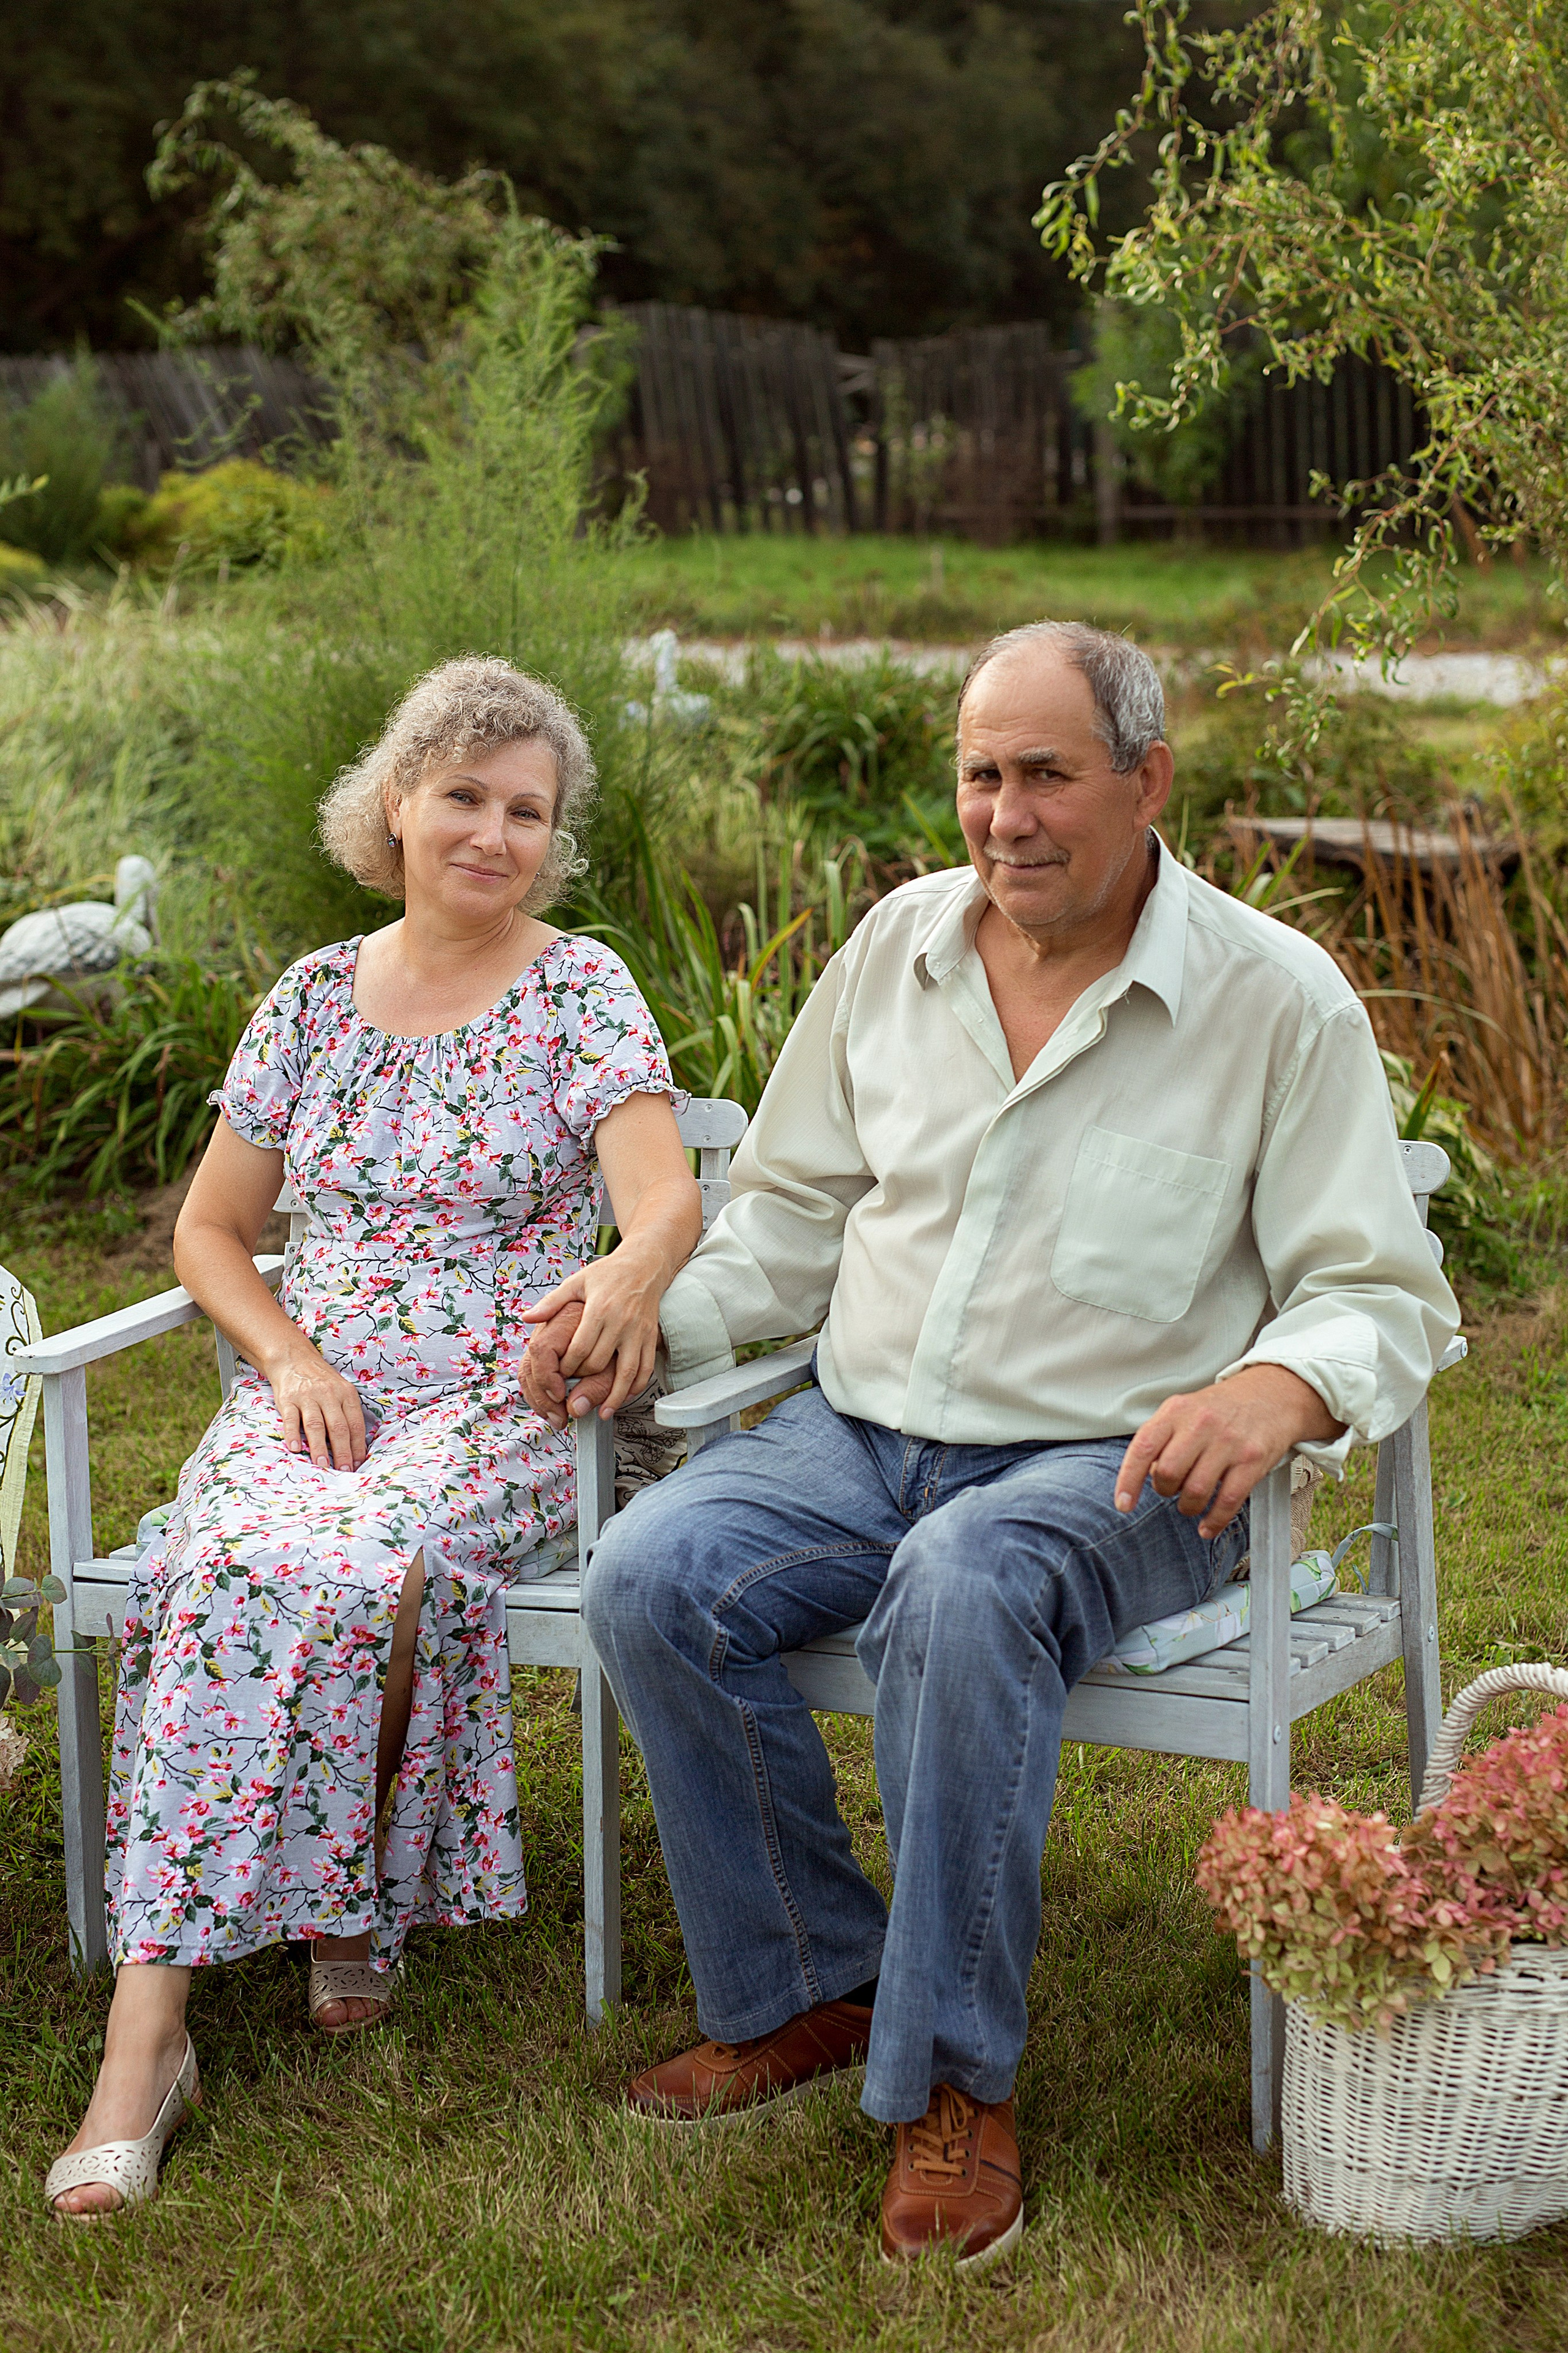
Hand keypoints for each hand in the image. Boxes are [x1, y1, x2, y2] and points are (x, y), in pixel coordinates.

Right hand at [260, 1339, 368, 1469]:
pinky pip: (291, 1419)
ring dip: (319, 1447)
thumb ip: (347, 1415)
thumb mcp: (341, 1392)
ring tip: (322, 1465)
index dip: (357, 1446)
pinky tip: (295, 1449)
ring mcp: (307, 1397)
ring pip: (316, 1425)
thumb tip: (355, 1448)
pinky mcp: (288, 1399)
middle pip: (338, 1427)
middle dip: (342, 1451)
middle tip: (344, 1470)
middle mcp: (329, 1395)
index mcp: (346, 1395)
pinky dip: (292, 1434)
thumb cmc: (321, 1381)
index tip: (357, 1464)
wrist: (294, 1359)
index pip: (355, 1424)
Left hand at [520, 1253, 659, 1424]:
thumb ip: (552, 1302)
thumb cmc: (609, 1272)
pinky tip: (624, 1398)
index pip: (580, 1348)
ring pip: (627, 1371)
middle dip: (583, 1379)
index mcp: (599, 1309)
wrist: (645, 1264)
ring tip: (603, 1413)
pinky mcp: (650, 1337)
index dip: (567, 1366)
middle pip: (599, 1361)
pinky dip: (636, 1386)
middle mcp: (620, 1322)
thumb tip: (527, 1318)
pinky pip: (645, 1367)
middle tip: (572, 1387)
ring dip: (615, 1395)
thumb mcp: (577, 1282)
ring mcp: (638, 1332)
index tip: (559, 1374)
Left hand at [1113, 1365, 1343, 1539]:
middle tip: (1170, 1489)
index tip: (1123, 1504)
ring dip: (1187, 1507)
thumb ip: (1161, 1438)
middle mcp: (1201, 1424)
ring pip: (1195, 1491)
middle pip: (1168, 1472)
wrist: (1270, 1396)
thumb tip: (1143, 1475)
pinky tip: (1207, 1527)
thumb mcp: (1183, 1410)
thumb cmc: (1219, 1409)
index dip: (1128, 1480)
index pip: (1143, 1448)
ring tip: (1189, 1504)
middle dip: (1164, 1490)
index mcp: (1176, 1411)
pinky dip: (1213, 1521)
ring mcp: (1228, 1442)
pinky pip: (1227, 1501)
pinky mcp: (1252, 1461)